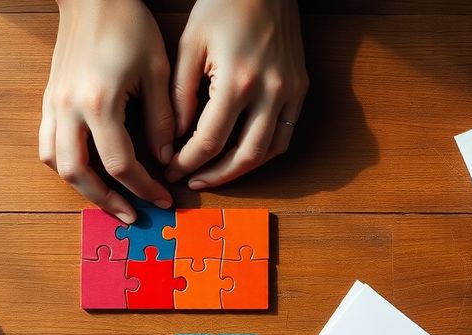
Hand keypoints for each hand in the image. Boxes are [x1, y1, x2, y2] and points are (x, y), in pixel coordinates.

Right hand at [39, 0, 175, 223]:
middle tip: (132, 215)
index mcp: (99, 102)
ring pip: (57, 164)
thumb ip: (160, 120)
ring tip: (109, 200)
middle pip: (80, 174)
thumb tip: (164, 159)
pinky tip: (88, 172)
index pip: (120, 163)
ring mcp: (53, 105)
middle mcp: (69, 109)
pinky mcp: (48, 100)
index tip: (163, 199)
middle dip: (107, 202)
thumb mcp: (157, 71)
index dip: (143, 187)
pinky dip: (66, 166)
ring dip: (82, 188)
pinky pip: (47, 145)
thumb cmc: (128, 25)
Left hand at [166, 0, 307, 189]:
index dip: (186, 161)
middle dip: (213, 175)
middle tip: (189, 181)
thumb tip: (174, 138)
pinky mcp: (301, 88)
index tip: (170, 169)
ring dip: (241, 170)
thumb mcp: (189, 46)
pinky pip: (286, 135)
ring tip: (214, 176)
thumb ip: (180, 96)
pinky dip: (264, 152)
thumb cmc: (222, 6)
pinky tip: (241, 156)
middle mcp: (270, 91)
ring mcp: (290, 91)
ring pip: (269, 151)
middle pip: (243, 155)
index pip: (209, 140)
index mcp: (237, 81)